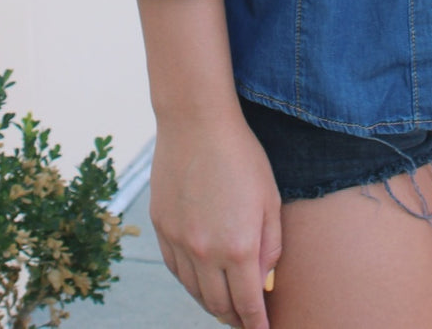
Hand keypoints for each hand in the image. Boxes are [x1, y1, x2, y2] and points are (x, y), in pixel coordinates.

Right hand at [149, 108, 281, 327]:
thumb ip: (270, 246)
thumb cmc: (241, 156)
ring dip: (211, 303)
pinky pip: (175, 270)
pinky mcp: (161, 228)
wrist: (196, 122)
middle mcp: (206, 252)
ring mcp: (179, 242)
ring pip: (194, 291)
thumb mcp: (270, 199)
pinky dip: (190, 281)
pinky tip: (200, 278)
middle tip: (245, 320)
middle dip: (234, 317)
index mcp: (239, 247)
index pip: (247, 305)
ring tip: (224, 303)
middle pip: (219, 305)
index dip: (256, 324)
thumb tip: (264, 281)